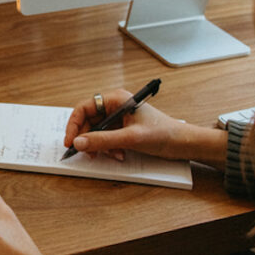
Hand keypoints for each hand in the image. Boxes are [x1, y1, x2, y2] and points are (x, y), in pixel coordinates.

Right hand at [64, 90, 224, 166]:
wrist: (183, 144)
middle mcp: (116, 106)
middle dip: (88, 138)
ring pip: (97, 131)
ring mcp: (120, 118)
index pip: (84, 108)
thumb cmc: (163, 133)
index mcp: (116, 99)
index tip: (70, 141)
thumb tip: (78, 142)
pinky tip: (119, 154)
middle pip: (89, 121)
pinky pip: (107, 138)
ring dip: (100, 145)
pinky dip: (109, 148)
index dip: (74, 125)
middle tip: (88, 153)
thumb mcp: (130, 139)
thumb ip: (102, 140)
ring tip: (112, 154)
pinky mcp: (124, 129)